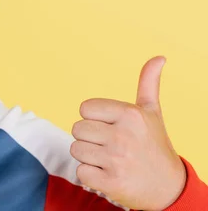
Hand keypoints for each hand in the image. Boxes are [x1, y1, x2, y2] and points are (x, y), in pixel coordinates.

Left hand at [70, 56, 186, 209]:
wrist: (169, 188)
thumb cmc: (154, 144)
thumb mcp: (152, 112)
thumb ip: (148, 83)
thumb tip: (159, 57)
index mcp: (130, 114)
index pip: (84, 108)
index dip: (93, 118)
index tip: (110, 127)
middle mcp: (123, 136)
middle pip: (77, 129)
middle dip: (90, 138)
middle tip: (111, 146)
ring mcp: (116, 160)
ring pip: (76, 149)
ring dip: (88, 157)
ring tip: (110, 160)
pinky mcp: (111, 182)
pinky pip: (81, 172)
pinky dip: (91, 175)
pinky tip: (109, 174)